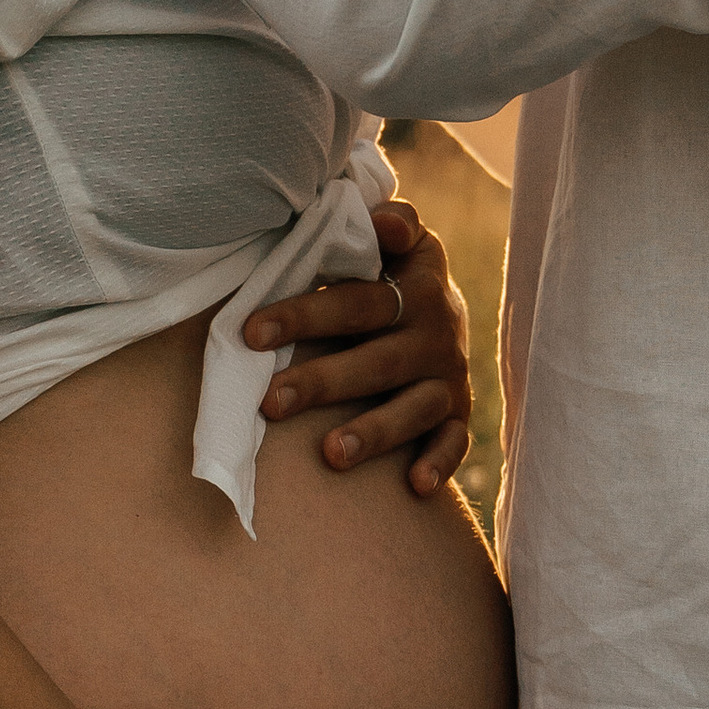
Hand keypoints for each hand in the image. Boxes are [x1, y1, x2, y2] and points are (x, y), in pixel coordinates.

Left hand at [243, 203, 472, 495]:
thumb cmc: (392, 273)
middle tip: (271, 402)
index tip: (251, 332)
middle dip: (324, 382)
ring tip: (330, 454)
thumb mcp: (400, 240)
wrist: (442, 310)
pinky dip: (439, 464)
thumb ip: (393, 223)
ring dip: (375, 431)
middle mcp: (438, 333)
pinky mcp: (458, 414)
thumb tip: (382, 221)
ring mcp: (449, 377)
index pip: (358, 302)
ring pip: (416, 408)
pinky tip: (414, 486)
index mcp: (417, 286)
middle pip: (379, 361)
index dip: (306, 315)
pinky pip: (454, 441)